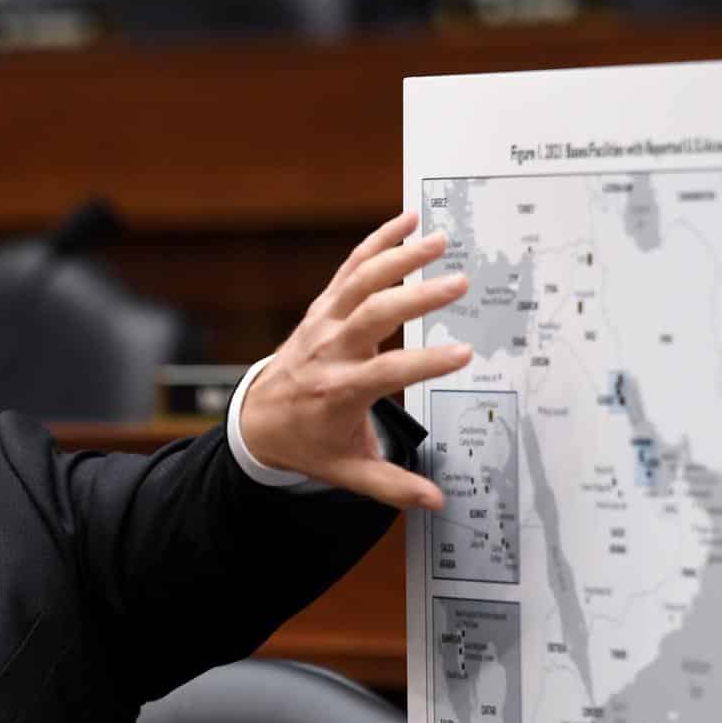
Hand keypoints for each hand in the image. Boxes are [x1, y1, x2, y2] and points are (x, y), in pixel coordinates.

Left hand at [240, 212, 472, 508]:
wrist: (257, 420)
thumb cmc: (306, 444)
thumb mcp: (346, 471)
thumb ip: (391, 485)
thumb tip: (436, 501)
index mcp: (339, 392)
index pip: (385, 374)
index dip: (424, 363)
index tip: (463, 354)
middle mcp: (330, 351)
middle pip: (374, 315)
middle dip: (417, 298)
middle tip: (459, 284)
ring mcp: (324, 324)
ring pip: (360, 281)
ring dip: (400, 257)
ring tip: (440, 240)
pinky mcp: (323, 307)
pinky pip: (349, 268)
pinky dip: (377, 241)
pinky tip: (408, 221)